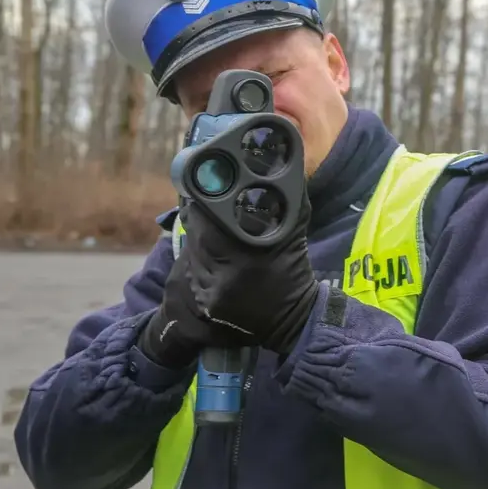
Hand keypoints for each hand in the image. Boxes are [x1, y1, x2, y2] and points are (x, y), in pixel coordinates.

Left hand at [140, 186, 319, 366]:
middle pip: (197, 239)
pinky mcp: (208, 306)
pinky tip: (207, 255)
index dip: (201, 206)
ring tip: (203, 227)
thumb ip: (288, 201)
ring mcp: (213, 294)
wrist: (294, 320)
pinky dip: (198, 262)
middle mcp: (225, 276)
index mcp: (247, 256)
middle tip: (199, 203)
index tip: (202, 192)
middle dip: (197, 220)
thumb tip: (287, 169)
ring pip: (193, 257)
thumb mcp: (295, 234)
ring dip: (195, 240)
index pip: (209, 224)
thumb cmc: (295, 271)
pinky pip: (195, 276)